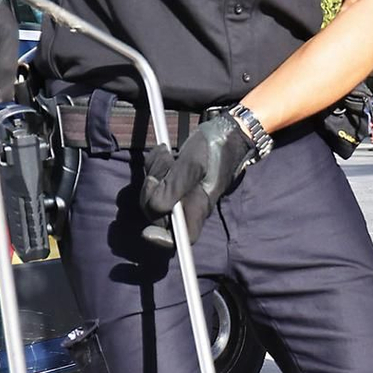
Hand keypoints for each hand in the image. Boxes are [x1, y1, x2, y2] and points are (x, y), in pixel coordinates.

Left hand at [141, 112, 253, 242]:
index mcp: (196, 208)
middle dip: (151, 190)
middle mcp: (187, 205)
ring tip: (167, 155)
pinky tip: (165, 152)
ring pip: (152, 194)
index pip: (181, 238)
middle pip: (157, 214)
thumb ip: (173, 187)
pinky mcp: (173, 181)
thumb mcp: (193, 165)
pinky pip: (154, 180)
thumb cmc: (213, 150)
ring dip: (153, 172)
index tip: (146, 232)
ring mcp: (180, 193)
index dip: (162, 240)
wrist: (225, 132)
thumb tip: (155, 207)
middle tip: (164, 166)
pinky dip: (153, 165)